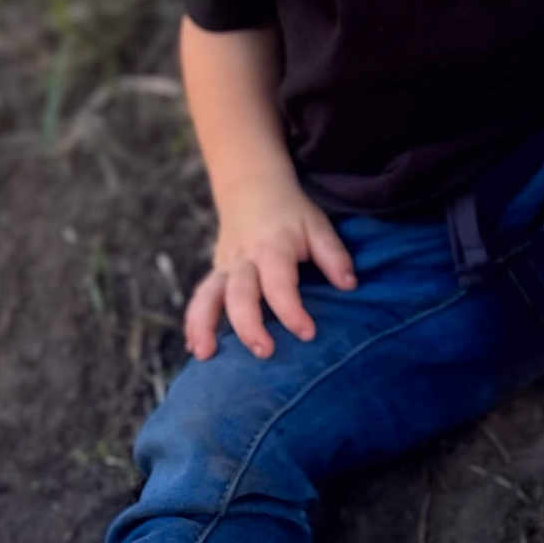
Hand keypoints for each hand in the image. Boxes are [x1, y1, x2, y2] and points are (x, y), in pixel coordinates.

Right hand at [184, 174, 357, 360]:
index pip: (279, 283)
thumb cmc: (291, 212)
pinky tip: (197, 349)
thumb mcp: (317, 225)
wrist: (252, 187)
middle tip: (265, 352)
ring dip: (204, 325)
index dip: (292, 310)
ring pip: (208, 295)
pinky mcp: (215, 273)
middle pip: (239, 293)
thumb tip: (349, 285)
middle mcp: (244, 258)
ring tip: (206, 355)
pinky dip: (194, 323)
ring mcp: (225, 266)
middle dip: (248, 325)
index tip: (308, 333)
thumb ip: (334, 255)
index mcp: (272, 247)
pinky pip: (200, 298)